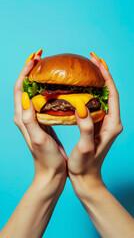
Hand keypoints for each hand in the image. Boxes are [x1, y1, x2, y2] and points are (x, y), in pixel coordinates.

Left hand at [13, 56, 66, 192]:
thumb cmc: (46, 159)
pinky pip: (43, 101)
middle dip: (31, 70)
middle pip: (25, 87)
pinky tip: (57, 87)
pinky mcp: (42, 121)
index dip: (25, 72)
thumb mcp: (38, 139)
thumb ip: (30, 120)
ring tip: (49, 68)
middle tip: (42, 57)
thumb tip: (26, 96)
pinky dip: (47, 90)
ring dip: (39, 78)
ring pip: (34, 92)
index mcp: (22, 117)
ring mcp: (34, 118)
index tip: (35, 59)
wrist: (51, 172)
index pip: (20, 89)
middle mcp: (25, 116)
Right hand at [68, 54, 122, 195]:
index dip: (105, 76)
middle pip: (108, 92)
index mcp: (112, 124)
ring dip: (95, 82)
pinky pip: (95, 105)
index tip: (97, 61)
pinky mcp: (97, 126)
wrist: (86, 178)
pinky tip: (80, 89)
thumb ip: (86, 127)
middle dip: (101, 74)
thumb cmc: (86, 166)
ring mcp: (104, 123)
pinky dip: (89, 94)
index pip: (111, 94)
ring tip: (85, 70)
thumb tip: (81, 107)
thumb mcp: (86, 147)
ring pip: (101, 97)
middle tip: (90, 60)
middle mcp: (111, 121)